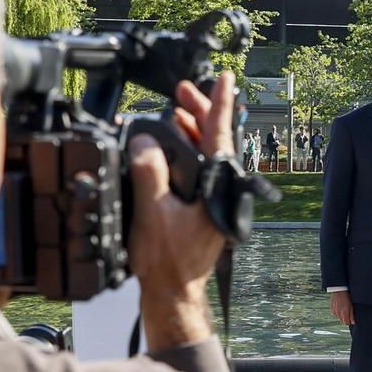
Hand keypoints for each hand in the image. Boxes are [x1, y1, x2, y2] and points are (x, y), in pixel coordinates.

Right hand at [129, 71, 235, 348]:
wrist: (173, 292)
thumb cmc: (168, 261)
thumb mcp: (153, 213)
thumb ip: (150, 173)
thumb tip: (146, 141)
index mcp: (218, 187)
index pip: (220, 135)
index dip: (220, 104)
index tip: (225, 79)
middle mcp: (222, 190)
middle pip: (216, 140)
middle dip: (200, 111)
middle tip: (183, 90)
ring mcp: (215, 198)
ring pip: (209, 153)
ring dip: (193, 130)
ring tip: (176, 109)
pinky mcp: (204, 207)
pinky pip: (200, 169)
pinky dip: (188, 152)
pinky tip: (172, 145)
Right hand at [330, 290, 354, 325]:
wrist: (339, 290)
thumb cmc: (346, 297)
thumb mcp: (351, 306)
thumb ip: (351, 315)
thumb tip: (353, 322)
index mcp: (344, 312)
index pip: (346, 323)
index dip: (349, 322)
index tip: (351, 320)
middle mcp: (338, 313)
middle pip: (342, 321)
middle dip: (346, 319)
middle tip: (348, 314)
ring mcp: (334, 311)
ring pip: (338, 318)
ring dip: (342, 316)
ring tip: (344, 309)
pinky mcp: (331, 309)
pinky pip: (335, 314)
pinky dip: (338, 313)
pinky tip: (340, 308)